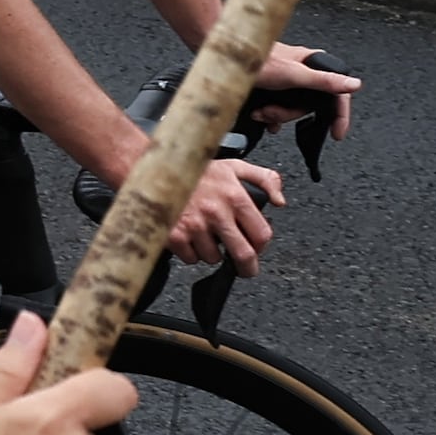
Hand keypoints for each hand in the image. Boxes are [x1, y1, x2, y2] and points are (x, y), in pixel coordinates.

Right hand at [161, 152, 283, 267]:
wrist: (156, 168)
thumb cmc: (195, 169)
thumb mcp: (235, 166)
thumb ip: (265, 179)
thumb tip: (280, 201)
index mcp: (234, 197)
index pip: (261, 234)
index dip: (262, 245)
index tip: (257, 247)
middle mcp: (216, 212)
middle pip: (243, 254)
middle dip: (247, 267)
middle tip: (245, 269)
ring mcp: (194, 225)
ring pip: (213, 258)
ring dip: (212, 252)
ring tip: (206, 236)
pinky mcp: (174, 235)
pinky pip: (191, 258)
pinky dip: (191, 252)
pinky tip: (190, 237)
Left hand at [254, 44, 360, 138]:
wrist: (223, 60)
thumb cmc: (255, 60)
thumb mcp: (293, 74)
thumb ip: (324, 81)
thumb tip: (354, 84)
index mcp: (313, 64)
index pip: (336, 93)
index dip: (339, 115)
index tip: (337, 133)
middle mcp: (302, 72)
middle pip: (309, 106)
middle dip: (289, 114)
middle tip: (272, 113)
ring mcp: (286, 81)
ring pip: (291, 109)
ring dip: (275, 115)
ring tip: (261, 112)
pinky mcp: (272, 88)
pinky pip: (277, 108)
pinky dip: (268, 116)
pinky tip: (259, 115)